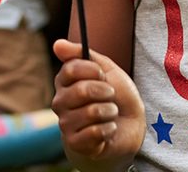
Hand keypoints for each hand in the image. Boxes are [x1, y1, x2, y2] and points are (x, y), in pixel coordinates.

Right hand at [52, 39, 145, 169]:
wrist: (129, 126)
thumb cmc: (117, 95)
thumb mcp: (106, 68)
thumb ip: (82, 54)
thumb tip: (57, 43)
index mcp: (64, 81)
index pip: (71, 69)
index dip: (94, 71)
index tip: (103, 75)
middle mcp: (60, 101)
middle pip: (82, 90)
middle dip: (105, 92)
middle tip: (110, 96)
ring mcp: (65, 123)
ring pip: (91, 112)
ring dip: (110, 112)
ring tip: (110, 114)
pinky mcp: (74, 143)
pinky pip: (94, 132)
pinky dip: (108, 129)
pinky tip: (108, 130)